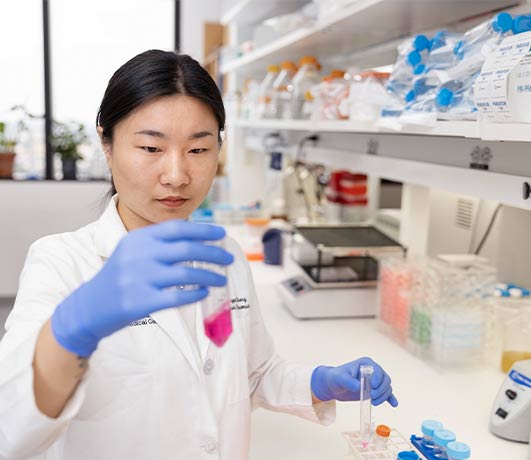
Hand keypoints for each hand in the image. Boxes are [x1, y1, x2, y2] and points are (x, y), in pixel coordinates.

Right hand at [51, 220, 233, 356]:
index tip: (221, 235)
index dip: (203, 230)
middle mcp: (138, 255)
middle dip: (213, 253)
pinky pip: (177, 296)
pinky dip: (195, 294)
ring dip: (209, 275)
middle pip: (186, 249)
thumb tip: (196, 238)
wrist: (88, 306)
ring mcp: (139, 279)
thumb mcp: (132, 251)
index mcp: (138, 239)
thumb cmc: (119, 278)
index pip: (177, 228)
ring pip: (186, 273)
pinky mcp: (140, 302)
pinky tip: (204, 292)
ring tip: (222, 279)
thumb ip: (158, 243)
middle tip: (228, 258)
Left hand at [311, 357, 397, 406]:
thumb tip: (360, 387)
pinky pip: (386, 394)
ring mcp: (375, 381)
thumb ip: (349, 382)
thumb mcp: (340, 379)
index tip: (373, 387)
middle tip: (371, 397)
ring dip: (383, 396)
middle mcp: (373, 371)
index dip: (378, 378)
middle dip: (381, 390)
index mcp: (365, 364)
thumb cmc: (335, 378)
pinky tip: (393, 404)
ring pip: (387, 388)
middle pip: (385, 379)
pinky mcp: (375, 390)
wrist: (333, 386)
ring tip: (373, 402)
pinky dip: (390, 398)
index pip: (378, 370)